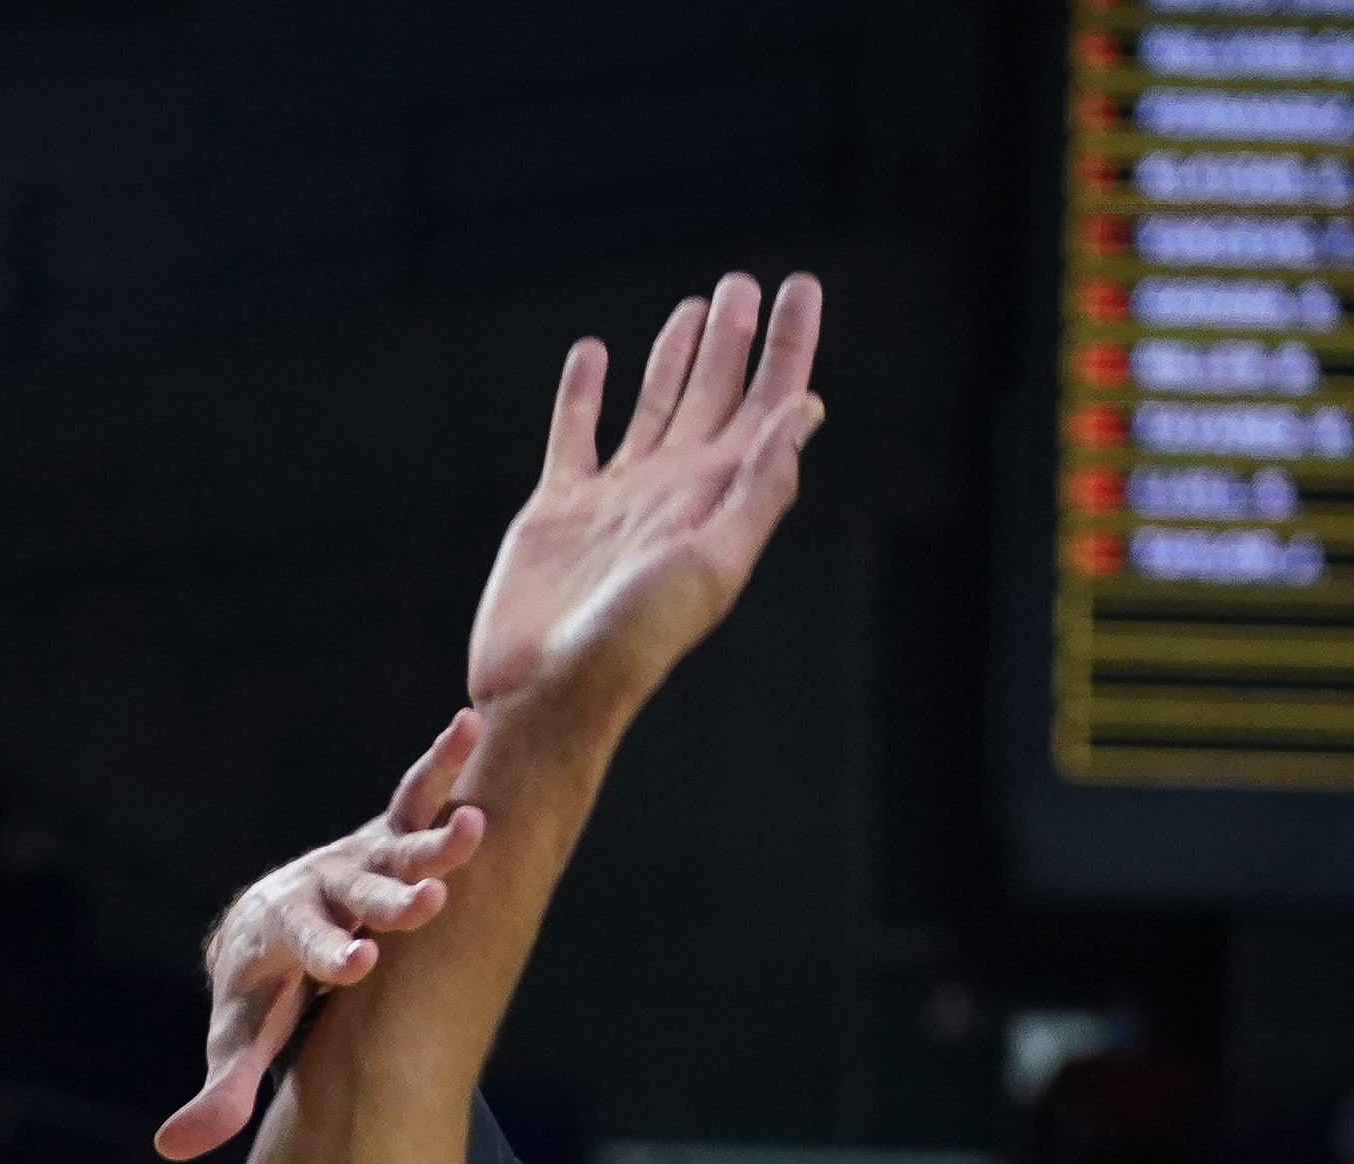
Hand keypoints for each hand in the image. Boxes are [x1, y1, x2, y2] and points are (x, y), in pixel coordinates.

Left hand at [154, 713, 488, 1159]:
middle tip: (426, 903)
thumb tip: (171, 1148)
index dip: (333, 954)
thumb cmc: (257, 993)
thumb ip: (218, 1090)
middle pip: (358, 895)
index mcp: (287, 936)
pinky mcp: (386, 838)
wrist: (258, 929)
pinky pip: (414, 796)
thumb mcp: (238, 1039)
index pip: (311, 947)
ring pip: (395, 845)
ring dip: (433, 836)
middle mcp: (322, 890)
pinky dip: (441, 764)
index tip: (359, 965)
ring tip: (476, 826)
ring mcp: (356, 861)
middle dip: (390, 901)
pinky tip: (471, 723)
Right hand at [467, 274, 823, 730]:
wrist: (548, 689)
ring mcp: (615, 497)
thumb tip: (804, 409)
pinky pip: (574, 434)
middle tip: (745, 282)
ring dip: (674, 355)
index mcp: (717, 496)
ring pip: (653, 405)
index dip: (789, 344)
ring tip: (693, 306)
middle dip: (733, 338)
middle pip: (713, 393)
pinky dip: (582, 392)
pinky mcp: (558, 509)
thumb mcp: (712, 563)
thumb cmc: (635, 640)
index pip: (768, 403)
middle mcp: (672, 489)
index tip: (802, 286)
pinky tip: (593, 355)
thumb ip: (759, 488)